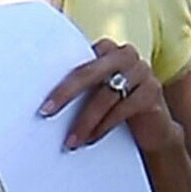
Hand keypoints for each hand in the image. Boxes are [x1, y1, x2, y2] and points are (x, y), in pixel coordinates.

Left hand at [39, 38, 180, 155]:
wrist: (151, 133)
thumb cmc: (113, 111)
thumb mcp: (92, 97)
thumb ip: (75, 90)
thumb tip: (40, 103)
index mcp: (105, 50)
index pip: (76, 57)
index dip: (55, 77)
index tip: (38, 96)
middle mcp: (124, 55)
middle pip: (88, 71)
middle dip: (65, 93)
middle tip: (45, 112)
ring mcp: (141, 71)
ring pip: (105, 94)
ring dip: (84, 121)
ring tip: (70, 141)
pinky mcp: (152, 91)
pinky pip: (123, 108)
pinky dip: (104, 125)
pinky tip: (91, 139)